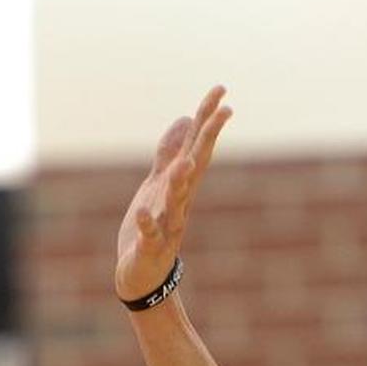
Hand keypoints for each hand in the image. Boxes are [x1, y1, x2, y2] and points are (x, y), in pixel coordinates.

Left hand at [115, 86, 231, 303]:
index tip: (221, 89)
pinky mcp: (150, 247)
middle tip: (224, 112)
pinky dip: (147, 224)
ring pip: (177, 201)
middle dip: (208, 139)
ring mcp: (167, 225)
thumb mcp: (158, 184)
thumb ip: (169, 152)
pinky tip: (142, 211)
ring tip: (185, 164)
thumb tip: (184, 119)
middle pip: (196, 167)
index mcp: (181, 186)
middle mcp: (180, 202)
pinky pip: (149, 234)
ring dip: (181, 183)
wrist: (142, 276)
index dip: (207, 118)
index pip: (198, 146)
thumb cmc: (151, 228)